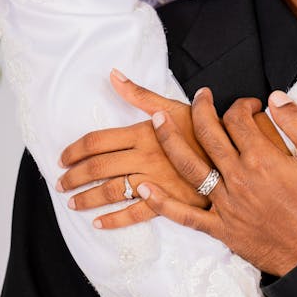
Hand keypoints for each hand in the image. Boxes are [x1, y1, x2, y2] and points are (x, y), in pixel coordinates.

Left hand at [56, 74, 208, 229]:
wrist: (236, 154)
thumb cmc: (204, 130)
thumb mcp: (173, 106)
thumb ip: (139, 94)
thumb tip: (113, 74)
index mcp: (144, 132)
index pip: (97, 141)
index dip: (75, 150)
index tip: (63, 158)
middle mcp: (146, 157)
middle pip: (98, 167)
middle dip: (74, 177)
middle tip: (60, 183)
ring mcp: (156, 181)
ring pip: (111, 191)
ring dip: (87, 198)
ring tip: (72, 203)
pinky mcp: (169, 202)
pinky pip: (135, 214)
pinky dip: (114, 220)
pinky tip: (98, 222)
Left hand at [137, 88, 296, 274]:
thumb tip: (275, 96)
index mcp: (263, 159)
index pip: (238, 119)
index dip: (241, 104)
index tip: (249, 105)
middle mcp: (239, 178)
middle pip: (209, 135)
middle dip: (201, 109)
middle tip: (200, 95)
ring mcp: (226, 204)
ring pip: (189, 167)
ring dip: (169, 140)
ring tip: (155, 120)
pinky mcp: (221, 229)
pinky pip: (185, 215)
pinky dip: (161, 203)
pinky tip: (143, 188)